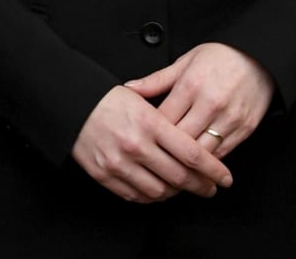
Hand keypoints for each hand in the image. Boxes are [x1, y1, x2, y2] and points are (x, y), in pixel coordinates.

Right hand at [72, 85, 232, 203]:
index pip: (192, 153)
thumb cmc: (108, 99)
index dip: (214, 170)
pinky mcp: (105, 175)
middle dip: (201, 185)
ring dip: (176, 192)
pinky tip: (159, 188)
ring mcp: (119, 162)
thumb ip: (169, 120)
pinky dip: (152, 196)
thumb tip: (197, 143)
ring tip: (183, 187)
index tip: (225, 178)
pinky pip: (136, 195)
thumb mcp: (142, 99)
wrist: (71, 105)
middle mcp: (136, 145)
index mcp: (150, 123)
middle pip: (180, 176)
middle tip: (210, 187)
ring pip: (160, 191)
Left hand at [125, 41, 274, 157]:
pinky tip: (198, 165)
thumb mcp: (185, 61)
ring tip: (173, 169)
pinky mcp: (245, 128)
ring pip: (202, 152)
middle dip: (166, 152)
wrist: (259, 56)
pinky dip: (209, 161)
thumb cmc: (220, 56)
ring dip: (188, 163)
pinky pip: (223, 153)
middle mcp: (210, 104)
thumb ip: (156, 80)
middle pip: (181, 140)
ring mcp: (230, 118)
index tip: (142, 141)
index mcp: (191, 85)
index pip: (164, 120)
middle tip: (153, 161)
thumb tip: (129, 89)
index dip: (150, 134)